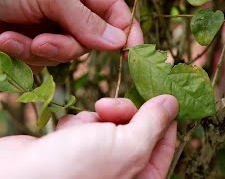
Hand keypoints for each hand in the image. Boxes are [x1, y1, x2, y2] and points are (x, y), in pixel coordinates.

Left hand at [0, 0, 142, 71]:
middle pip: (92, 42)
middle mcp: (74, 13)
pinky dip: (25, 54)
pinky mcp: (38, 43)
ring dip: (41, 50)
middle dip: (66, 46)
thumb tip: (118, 42)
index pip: (118, 16)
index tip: (131, 55)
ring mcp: (57, 28)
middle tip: (43, 41)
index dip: (128, 35)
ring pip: (67, 54)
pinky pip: (44, 60)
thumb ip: (86, 20)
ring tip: (14, 37)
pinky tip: (7, 39)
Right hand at [0, 95, 177, 178]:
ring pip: (111, 120)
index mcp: (143, 176)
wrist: (17, 176)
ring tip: (80, 130)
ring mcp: (98, 157)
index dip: (163, 114)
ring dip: (96, 119)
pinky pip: (88, 123)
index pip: (165, 140)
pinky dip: (77, 123)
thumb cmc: (76, 171)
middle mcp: (122, 168)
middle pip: (137, 125)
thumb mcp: (127, 147)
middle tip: (108, 107)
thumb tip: (172, 103)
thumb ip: (153, 124)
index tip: (158, 90)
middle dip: (123, 111)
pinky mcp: (76, 145)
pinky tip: (65, 134)